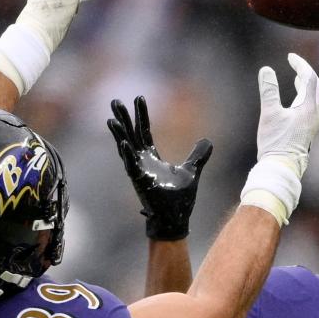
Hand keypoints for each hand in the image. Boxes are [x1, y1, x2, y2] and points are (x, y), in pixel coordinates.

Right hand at [107, 96, 213, 240]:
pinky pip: (131, 165)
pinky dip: (127, 154)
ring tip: (111, 119)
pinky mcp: (140, 181)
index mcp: (152, 158)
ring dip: (119, 133)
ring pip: (126, 148)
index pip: (144, 132)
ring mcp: (139, 171)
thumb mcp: (191, 171)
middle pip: (131, 134)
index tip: (139, 98)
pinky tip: (122, 142)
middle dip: (124, 118)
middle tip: (115, 101)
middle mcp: (142, 162)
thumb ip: (198, 156)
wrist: (175, 220)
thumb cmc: (178, 199)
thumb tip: (207, 141)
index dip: (142, 115)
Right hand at [240, 53, 318, 225]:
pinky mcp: (306, 134)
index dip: (301, 65)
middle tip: (296, 66)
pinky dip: (303, 100)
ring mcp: (311, 126)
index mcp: (307, 109)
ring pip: (313, 100)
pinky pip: (308, 110)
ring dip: (305, 88)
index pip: (309, 79)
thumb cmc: (276, 144)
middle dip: (307, 75)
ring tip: (296, 80)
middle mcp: (313, 116)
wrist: (281, 169)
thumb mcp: (269, 114)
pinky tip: (292, 104)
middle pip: (316, 89)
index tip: (290, 57)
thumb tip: (266, 70)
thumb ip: (268, 91)